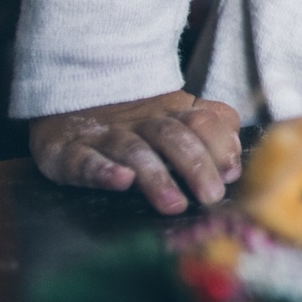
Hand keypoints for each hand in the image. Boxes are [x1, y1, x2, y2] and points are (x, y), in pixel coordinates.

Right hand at [30, 91, 243, 214]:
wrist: (71, 97)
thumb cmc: (137, 123)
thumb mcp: (177, 119)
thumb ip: (212, 130)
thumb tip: (234, 164)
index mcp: (172, 113)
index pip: (203, 120)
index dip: (220, 144)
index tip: (231, 173)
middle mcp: (141, 122)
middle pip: (173, 136)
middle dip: (195, 165)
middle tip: (210, 196)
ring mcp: (104, 135)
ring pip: (134, 150)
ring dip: (156, 176)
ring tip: (174, 203)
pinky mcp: (67, 150)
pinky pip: (83, 159)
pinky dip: (102, 170)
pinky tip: (120, 181)